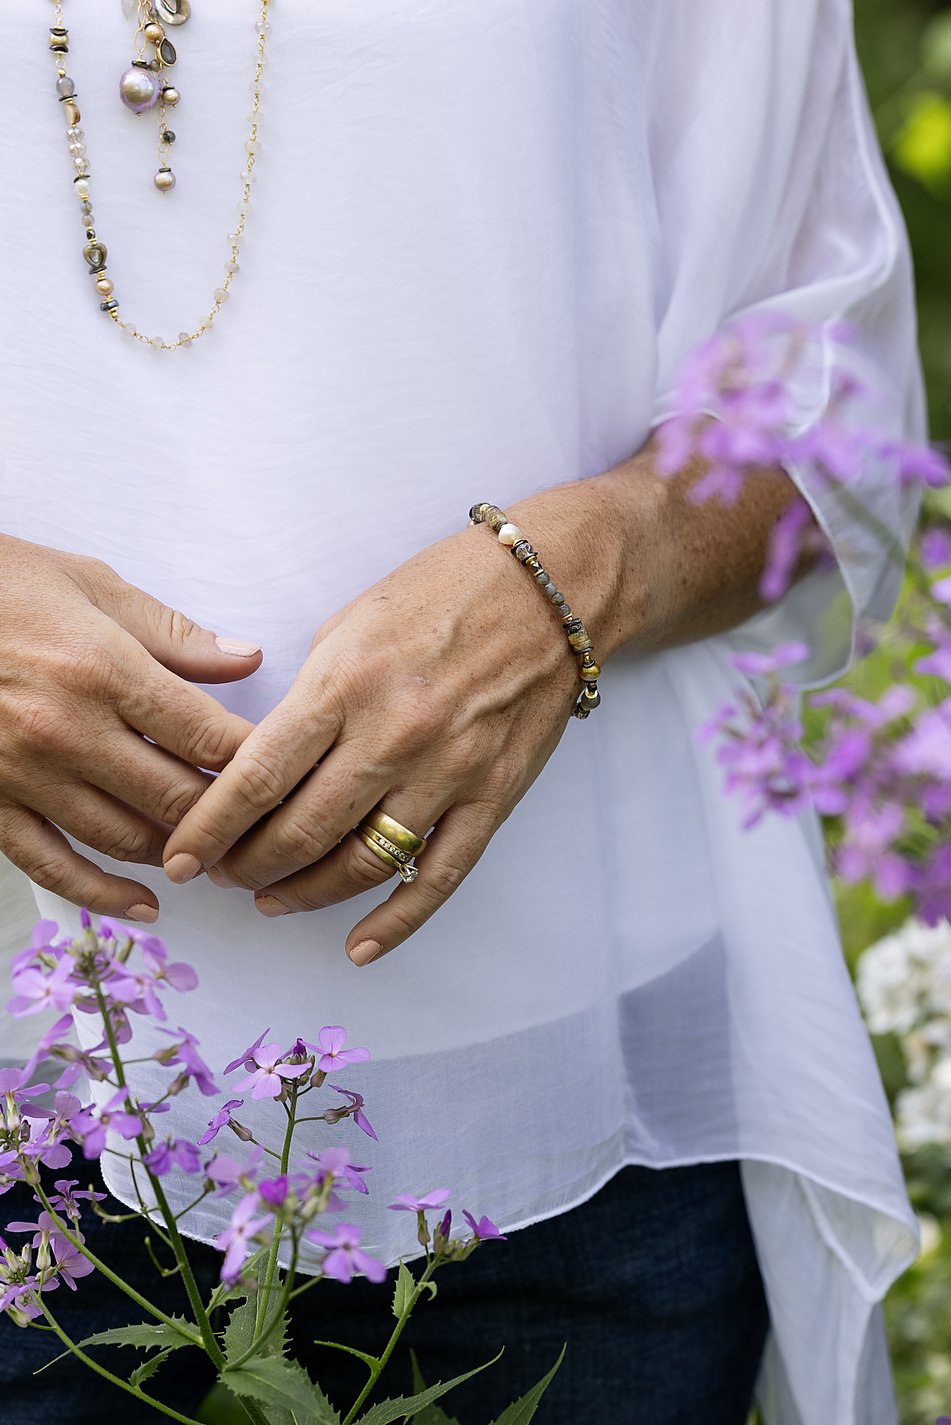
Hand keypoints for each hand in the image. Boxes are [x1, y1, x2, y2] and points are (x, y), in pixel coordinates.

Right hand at [0, 535, 260, 920]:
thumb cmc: (3, 586)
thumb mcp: (92, 586)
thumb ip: (174, 634)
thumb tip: (248, 660)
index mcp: (104, 670)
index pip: (206, 735)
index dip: (255, 760)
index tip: (282, 769)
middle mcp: (67, 731)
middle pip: (175, 796)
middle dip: (226, 815)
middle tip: (260, 823)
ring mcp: (25, 774)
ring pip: (124, 838)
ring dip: (177, 852)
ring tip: (215, 855)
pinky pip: (52, 867)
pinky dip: (103, 896)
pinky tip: (147, 907)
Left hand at [161, 477, 639, 964]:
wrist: (550, 590)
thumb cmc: (444, 591)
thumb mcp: (351, 623)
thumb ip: (308, 695)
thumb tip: (263, 761)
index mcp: (344, 683)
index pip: (257, 777)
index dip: (209, 828)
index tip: (181, 857)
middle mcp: (391, 735)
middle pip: (300, 831)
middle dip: (247, 865)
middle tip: (222, 874)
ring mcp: (446, 772)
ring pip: (360, 864)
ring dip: (303, 894)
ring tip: (271, 899)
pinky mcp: (492, 797)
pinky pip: (437, 877)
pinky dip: (396, 922)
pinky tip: (359, 945)